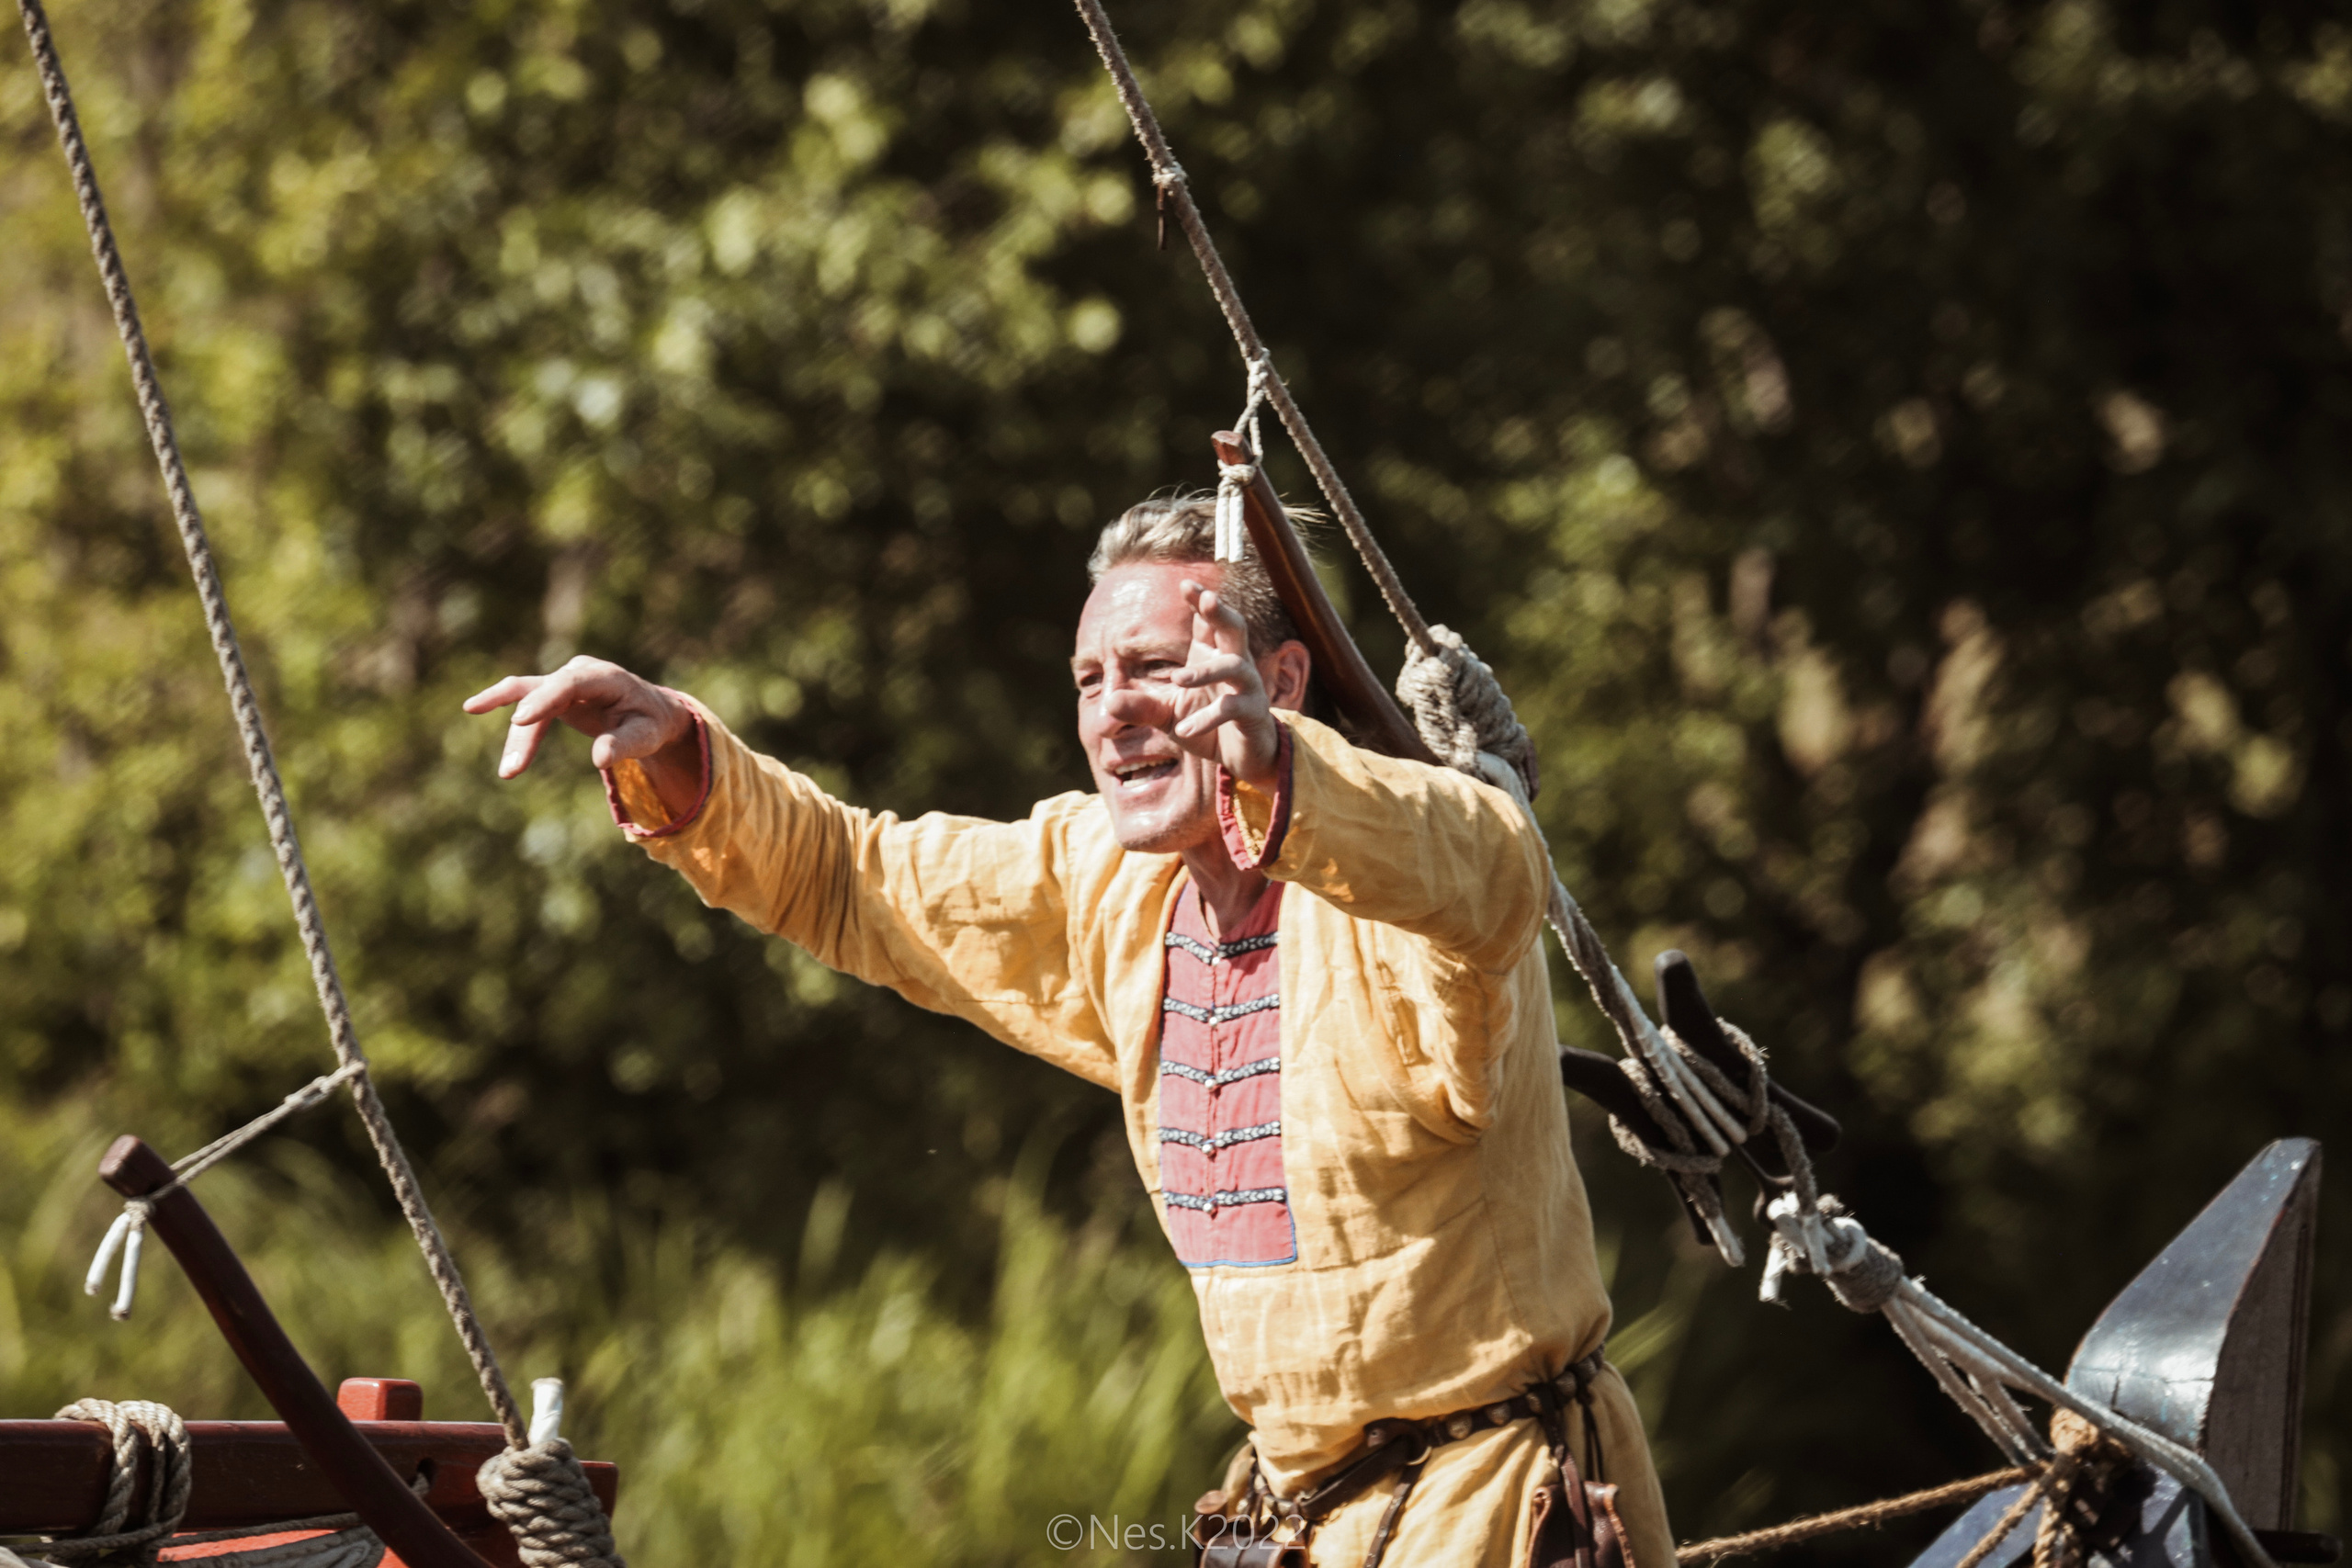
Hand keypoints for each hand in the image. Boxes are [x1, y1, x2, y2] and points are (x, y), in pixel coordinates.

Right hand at [463, 657, 703, 813]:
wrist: (651, 714)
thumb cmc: (651, 723)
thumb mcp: (648, 736)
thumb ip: (625, 744)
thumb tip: (599, 759)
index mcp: (605, 677)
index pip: (570, 683)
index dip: (544, 698)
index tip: (521, 718)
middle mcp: (579, 672)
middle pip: (541, 692)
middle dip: (525, 729)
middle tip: (512, 766)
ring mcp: (563, 681)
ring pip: (528, 703)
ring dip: (518, 739)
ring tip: (509, 774)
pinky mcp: (553, 695)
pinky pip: (527, 710)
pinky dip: (518, 735)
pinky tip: (504, 756)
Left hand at [1105, 581, 1281, 789]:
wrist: (1242, 759)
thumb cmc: (1207, 726)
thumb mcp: (1167, 716)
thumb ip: (1142, 707)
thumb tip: (1109, 702)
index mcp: (1211, 655)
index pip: (1207, 620)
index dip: (1199, 600)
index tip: (1185, 583)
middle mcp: (1233, 663)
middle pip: (1234, 628)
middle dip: (1221, 612)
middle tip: (1208, 598)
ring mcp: (1247, 686)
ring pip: (1234, 666)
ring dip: (1206, 670)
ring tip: (1178, 679)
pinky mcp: (1253, 712)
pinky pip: (1232, 708)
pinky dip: (1207, 718)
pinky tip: (1184, 730)